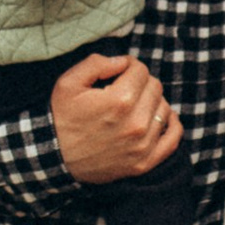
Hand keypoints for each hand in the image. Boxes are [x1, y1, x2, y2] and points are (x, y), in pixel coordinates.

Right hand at [53, 50, 182, 181]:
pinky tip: (162, 118)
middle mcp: (136, 123)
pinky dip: (171, 125)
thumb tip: (123, 61)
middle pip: (155, 87)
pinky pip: (172, 139)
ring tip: (134, 106)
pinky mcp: (144, 163)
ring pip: (164, 109)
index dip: (129, 66)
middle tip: (123, 88)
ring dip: (152, 102)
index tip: (118, 72)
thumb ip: (97, 63)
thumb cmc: (60, 118)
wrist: (53, 158)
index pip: (140, 70)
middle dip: (140, 83)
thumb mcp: (68, 82)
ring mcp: (142, 145)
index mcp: (119, 100)